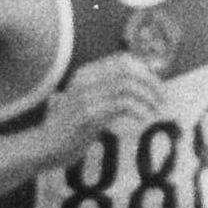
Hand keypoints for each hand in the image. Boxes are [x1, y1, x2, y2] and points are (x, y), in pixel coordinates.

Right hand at [42, 52, 169, 158]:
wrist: (44, 147)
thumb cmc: (71, 127)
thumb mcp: (89, 104)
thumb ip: (111, 91)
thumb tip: (144, 79)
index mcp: (85, 74)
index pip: (123, 60)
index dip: (145, 71)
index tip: (158, 87)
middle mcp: (84, 80)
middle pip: (128, 70)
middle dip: (151, 83)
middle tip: (163, 100)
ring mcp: (85, 96)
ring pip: (127, 86)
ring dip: (148, 98)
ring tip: (157, 111)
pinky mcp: (88, 115)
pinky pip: (122, 105)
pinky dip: (139, 111)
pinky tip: (144, 120)